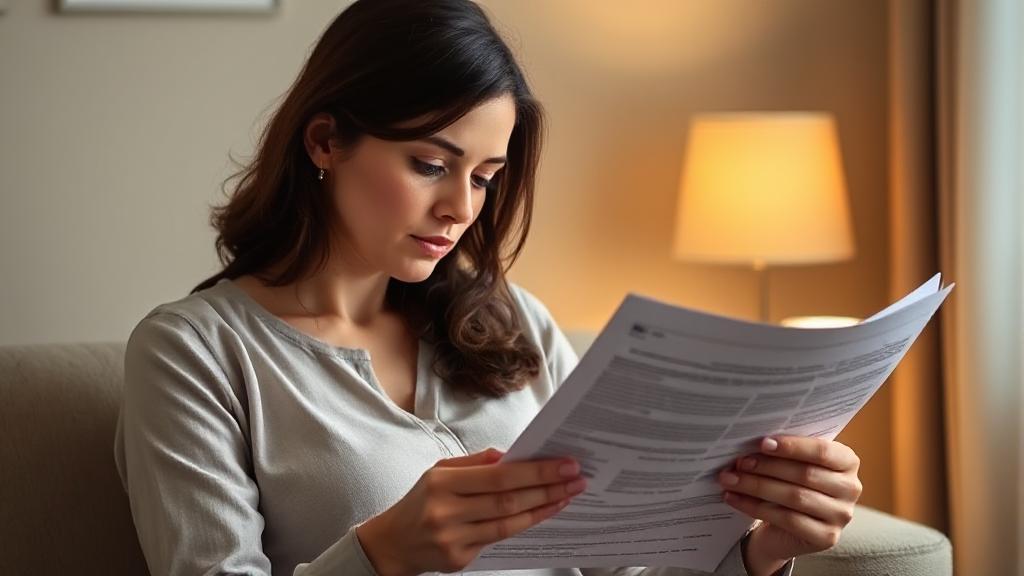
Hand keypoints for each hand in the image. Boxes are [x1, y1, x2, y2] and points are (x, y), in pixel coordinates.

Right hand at [356, 448, 586, 575]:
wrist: (392, 543)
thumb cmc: (422, 501)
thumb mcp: (439, 471)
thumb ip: (475, 462)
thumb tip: (512, 455)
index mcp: (442, 483)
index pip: (498, 476)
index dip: (535, 471)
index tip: (564, 464)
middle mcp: (446, 512)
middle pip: (508, 501)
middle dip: (548, 488)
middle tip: (576, 478)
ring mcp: (453, 539)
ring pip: (508, 523)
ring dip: (543, 508)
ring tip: (567, 495)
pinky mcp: (460, 560)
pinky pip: (499, 540)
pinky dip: (525, 524)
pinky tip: (544, 512)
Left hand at [718, 436, 862, 575]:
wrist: (789, 526)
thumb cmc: (791, 482)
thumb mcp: (793, 462)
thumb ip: (783, 450)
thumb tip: (750, 438)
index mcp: (847, 462)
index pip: (822, 451)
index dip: (792, 447)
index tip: (762, 443)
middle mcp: (850, 488)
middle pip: (805, 474)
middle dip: (767, 467)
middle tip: (739, 462)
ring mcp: (841, 515)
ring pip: (794, 497)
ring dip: (756, 486)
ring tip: (730, 479)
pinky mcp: (826, 537)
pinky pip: (787, 519)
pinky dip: (755, 507)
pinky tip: (734, 498)